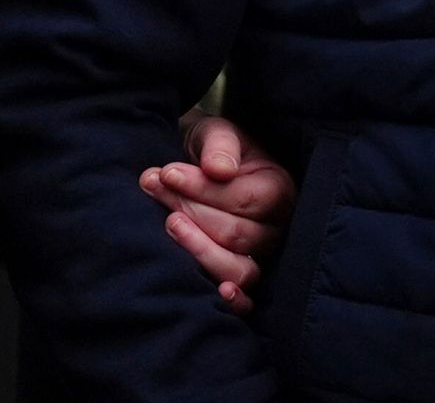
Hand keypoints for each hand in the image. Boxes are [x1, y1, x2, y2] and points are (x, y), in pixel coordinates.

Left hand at [139, 109, 297, 314]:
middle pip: (235, 234)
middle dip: (189, 211)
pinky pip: (246, 301)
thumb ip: (219, 145)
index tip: (166, 174)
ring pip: (238, 268)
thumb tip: (219, 170)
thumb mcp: (216, 133)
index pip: (242, 199)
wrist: (205, 169)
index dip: (200, 189)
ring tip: (169, 224)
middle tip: (155, 189)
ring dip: (198, 249)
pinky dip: (233, 301)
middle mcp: (277, 228)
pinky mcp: (245, 278)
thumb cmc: (214, 151)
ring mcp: (263, 258)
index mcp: (279, 189)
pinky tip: (212, 292)